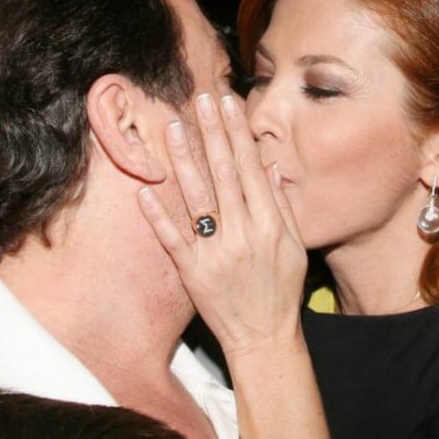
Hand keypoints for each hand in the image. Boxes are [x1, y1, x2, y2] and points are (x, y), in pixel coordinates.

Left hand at [138, 93, 307, 358]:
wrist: (265, 339)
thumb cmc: (280, 291)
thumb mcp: (293, 247)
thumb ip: (280, 207)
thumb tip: (268, 168)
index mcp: (270, 224)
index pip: (250, 168)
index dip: (238, 133)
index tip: (229, 103)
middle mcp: (243, 234)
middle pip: (224, 173)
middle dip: (213, 133)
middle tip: (201, 98)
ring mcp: (216, 252)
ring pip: (197, 198)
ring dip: (184, 160)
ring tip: (174, 127)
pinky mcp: (192, 272)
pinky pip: (172, 238)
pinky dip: (158, 214)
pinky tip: (144, 189)